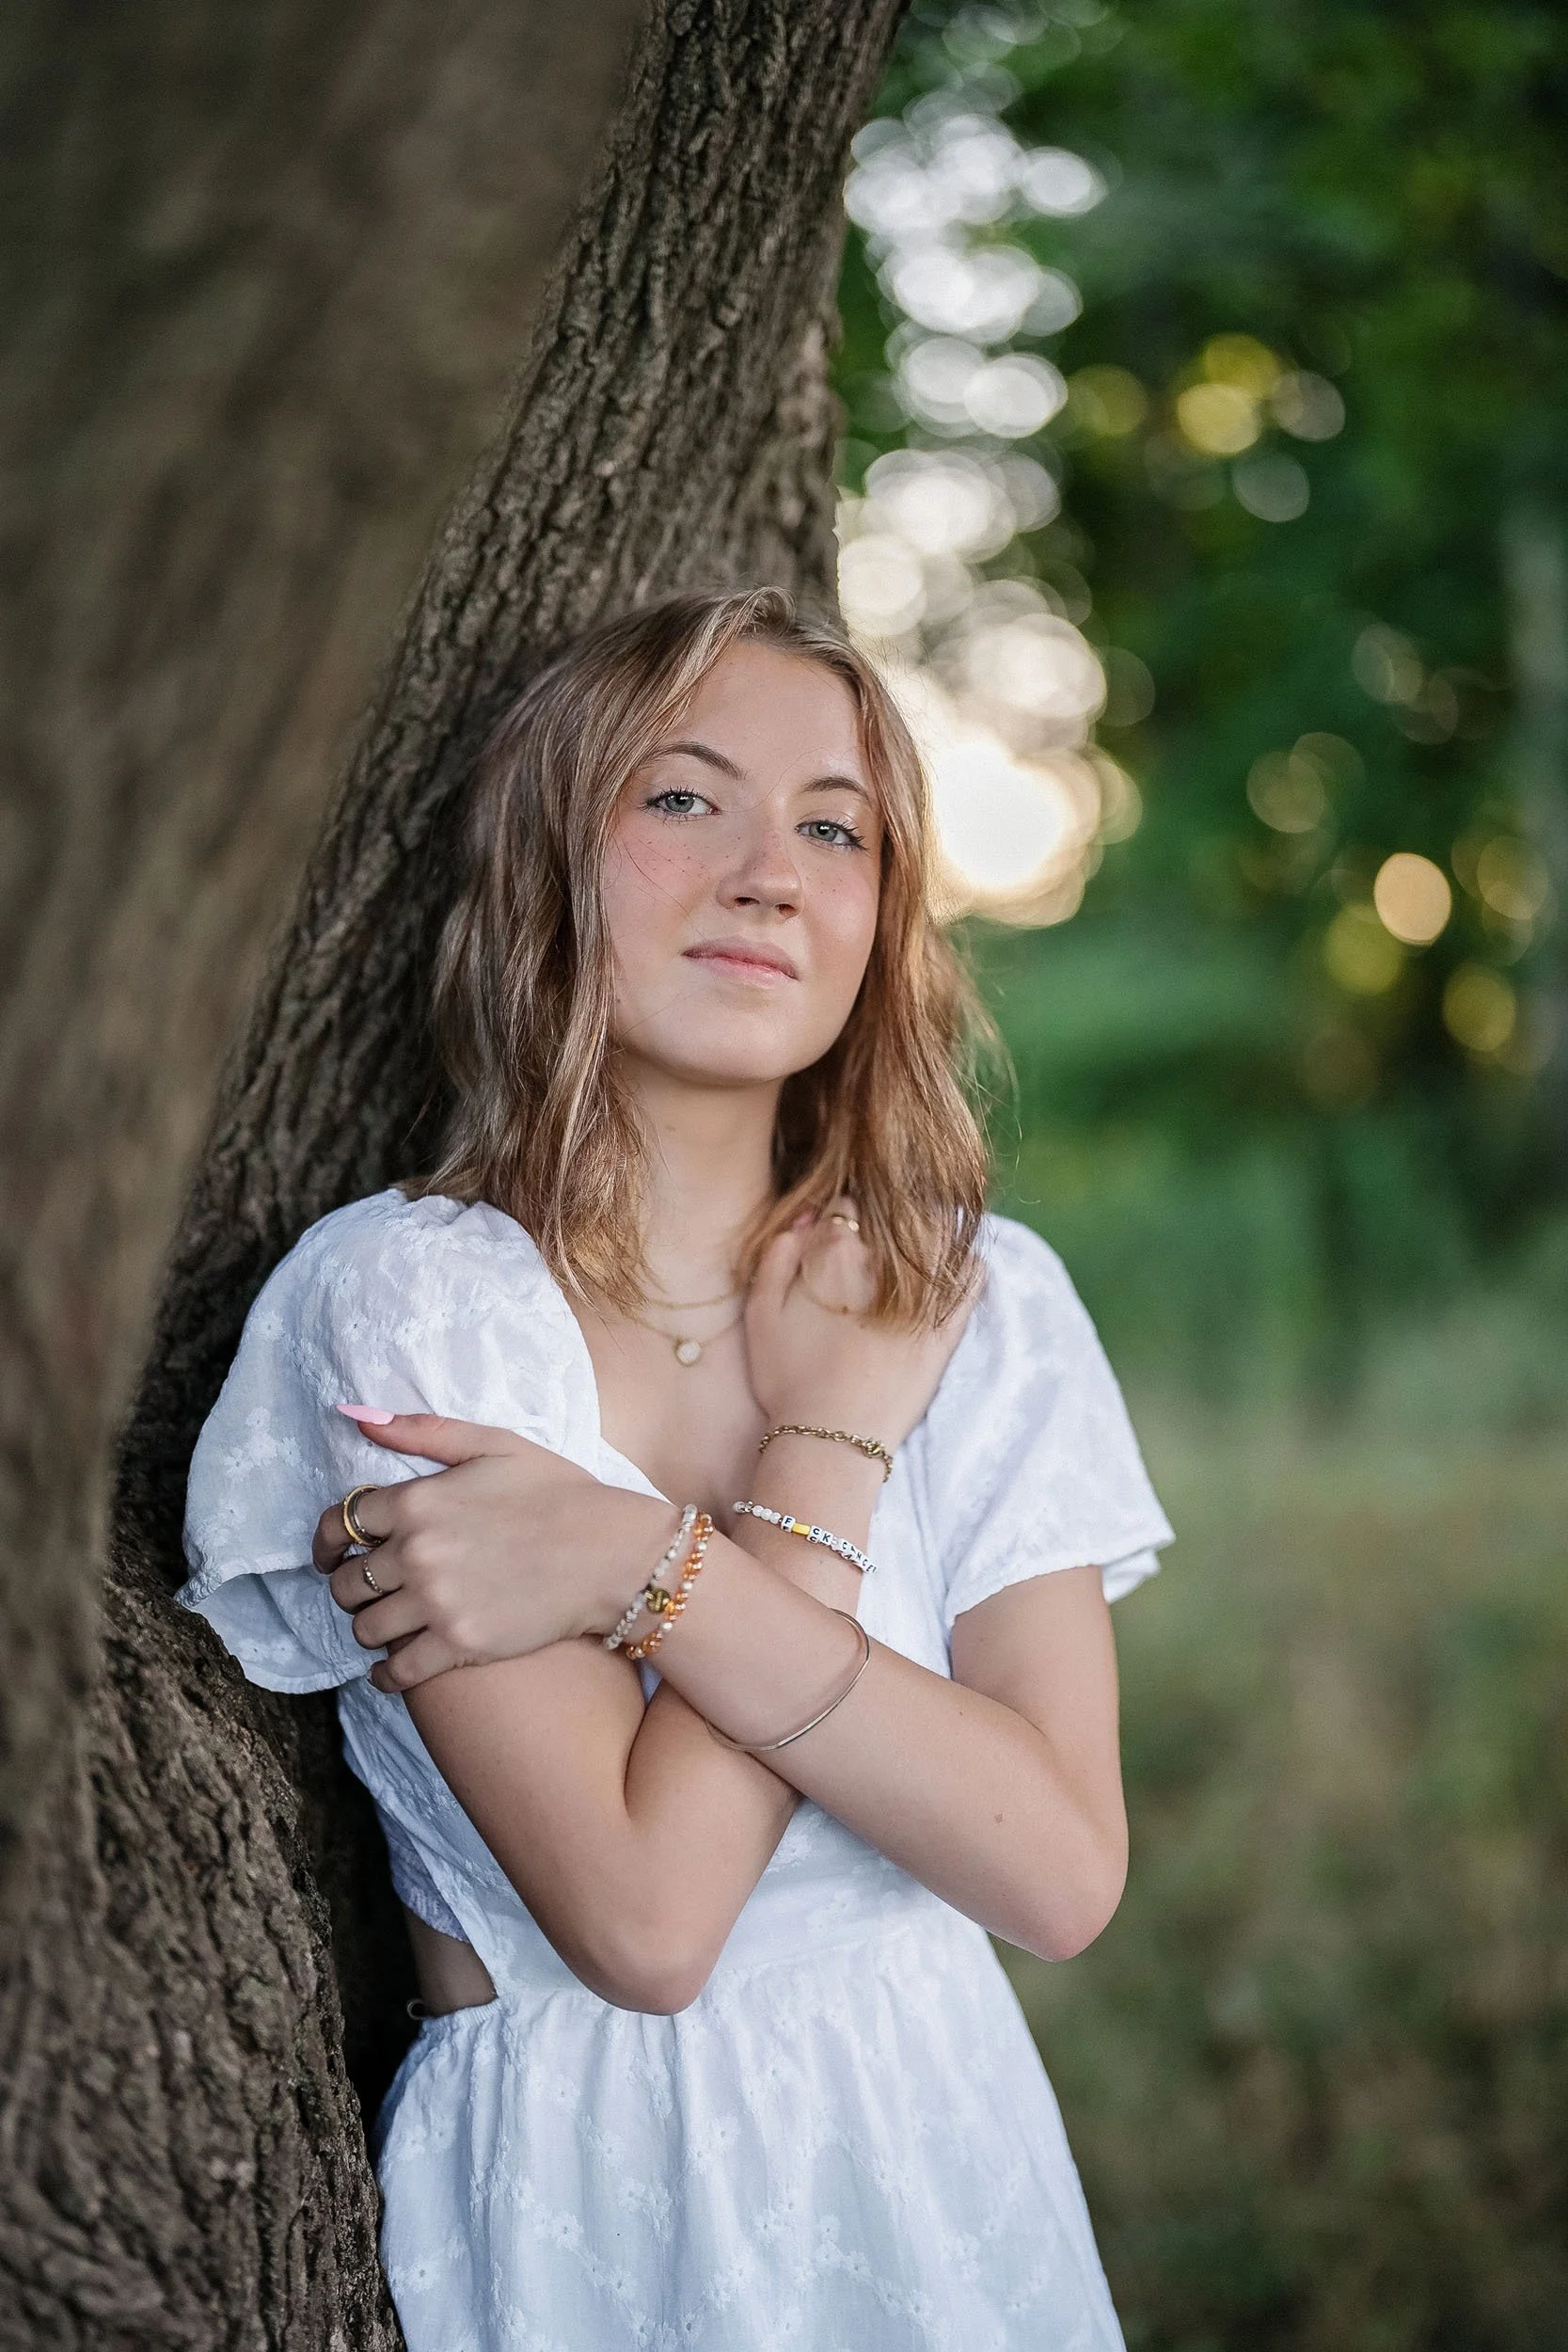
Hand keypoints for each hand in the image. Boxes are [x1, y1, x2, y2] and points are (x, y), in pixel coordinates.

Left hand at [313, 1412, 676, 1691]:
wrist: (612, 1552)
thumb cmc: (559, 1491)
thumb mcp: (493, 1444)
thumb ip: (422, 1431)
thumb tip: (356, 1415)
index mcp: (418, 1500)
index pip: (341, 1523)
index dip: (328, 1541)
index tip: (330, 1555)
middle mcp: (416, 1553)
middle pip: (346, 1582)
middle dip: (350, 1586)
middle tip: (368, 1591)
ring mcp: (436, 1602)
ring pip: (365, 1628)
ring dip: (369, 1627)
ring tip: (387, 1625)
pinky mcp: (460, 1645)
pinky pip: (396, 1671)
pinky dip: (385, 1674)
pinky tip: (392, 1670)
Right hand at [743, 1200, 975, 1452]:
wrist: (829, 1439)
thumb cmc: (787, 1377)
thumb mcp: (760, 1312)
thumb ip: (777, 1255)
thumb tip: (807, 1217)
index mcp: (835, 1252)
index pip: (846, 1206)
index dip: (841, 1218)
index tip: (840, 1236)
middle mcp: (883, 1265)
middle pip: (894, 1214)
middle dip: (886, 1220)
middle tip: (878, 1244)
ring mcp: (921, 1297)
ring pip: (939, 1234)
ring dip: (930, 1232)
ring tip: (916, 1250)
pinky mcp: (947, 1330)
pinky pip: (971, 1279)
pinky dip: (967, 1265)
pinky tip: (956, 1268)